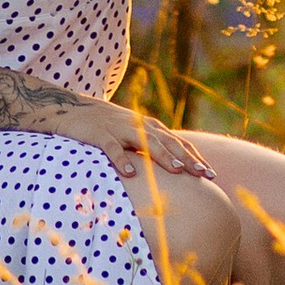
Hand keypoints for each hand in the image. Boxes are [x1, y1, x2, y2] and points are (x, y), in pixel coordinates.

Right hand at [64, 99, 219, 183]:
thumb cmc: (107, 127)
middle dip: (187, 158)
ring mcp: (120, 129)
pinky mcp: (100, 134)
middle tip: (204, 174)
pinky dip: (121, 159)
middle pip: (168, 142)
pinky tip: (129, 173)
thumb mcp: (132, 134)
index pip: (178, 143)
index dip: (195, 157)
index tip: (211, 174)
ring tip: (177, 171)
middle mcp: (139, 126)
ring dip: (162, 156)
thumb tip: (173, 170)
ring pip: (145, 142)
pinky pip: (112, 148)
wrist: (73, 110)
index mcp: (149, 127)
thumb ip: (151, 147)